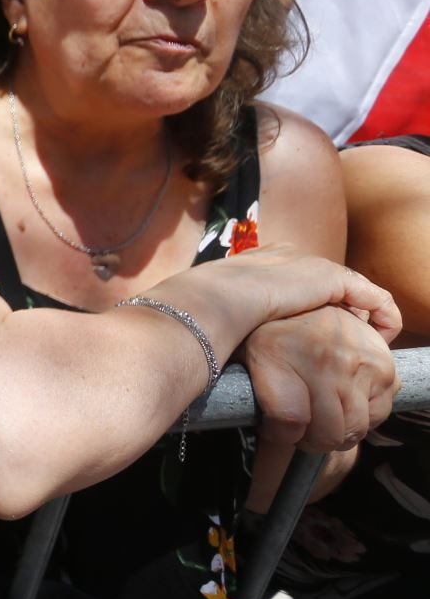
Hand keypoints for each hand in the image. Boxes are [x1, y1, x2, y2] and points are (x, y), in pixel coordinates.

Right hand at [216, 243, 402, 341]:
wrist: (218, 298)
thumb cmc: (214, 308)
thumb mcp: (230, 310)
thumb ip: (244, 313)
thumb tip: (238, 334)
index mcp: (266, 259)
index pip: (302, 280)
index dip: (315, 306)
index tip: (317, 333)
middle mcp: (292, 256)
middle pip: (330, 284)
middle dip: (343, 311)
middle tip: (347, 339)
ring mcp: (313, 265)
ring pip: (355, 291)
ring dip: (364, 317)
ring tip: (367, 342)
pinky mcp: (333, 278)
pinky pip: (374, 298)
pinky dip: (384, 317)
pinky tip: (382, 337)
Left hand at [242, 305, 399, 451]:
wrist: (303, 294)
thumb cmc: (267, 331)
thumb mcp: (242, 351)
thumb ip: (244, 389)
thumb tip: (245, 437)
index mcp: (277, 353)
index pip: (288, 420)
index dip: (281, 436)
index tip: (276, 432)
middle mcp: (323, 358)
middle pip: (326, 433)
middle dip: (309, 441)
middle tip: (300, 431)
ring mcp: (358, 362)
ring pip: (353, 428)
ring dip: (336, 433)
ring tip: (319, 417)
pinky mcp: (384, 367)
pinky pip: (377, 414)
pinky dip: (361, 417)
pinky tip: (342, 403)